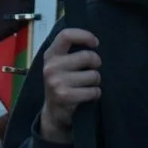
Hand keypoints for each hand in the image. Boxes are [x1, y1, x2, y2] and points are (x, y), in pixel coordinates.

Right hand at [36, 29, 101, 144]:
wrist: (53, 112)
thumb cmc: (63, 82)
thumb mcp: (61, 64)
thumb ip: (71, 51)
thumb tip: (95, 42)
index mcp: (51, 54)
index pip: (66, 35)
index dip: (85, 36)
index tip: (95, 43)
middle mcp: (50, 66)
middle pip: (87, 56)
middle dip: (97, 63)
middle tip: (94, 69)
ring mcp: (56, 82)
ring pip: (93, 75)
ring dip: (96, 81)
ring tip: (89, 84)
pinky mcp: (64, 96)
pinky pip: (93, 91)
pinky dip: (96, 93)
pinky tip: (89, 95)